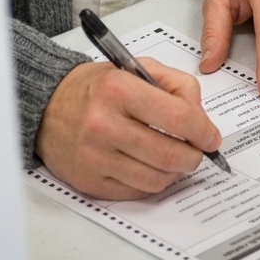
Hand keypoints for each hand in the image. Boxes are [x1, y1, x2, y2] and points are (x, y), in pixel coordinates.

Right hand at [35, 56, 221, 199]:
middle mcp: (105, 124)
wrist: (49, 107)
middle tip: (197, 150)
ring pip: (157, 178)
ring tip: (173, 156)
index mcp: (119, 89)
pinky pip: (137, 191)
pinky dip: (152, 181)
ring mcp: (96, 157)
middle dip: (194, 155)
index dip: (204, 131)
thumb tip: (201, 119)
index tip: (211, 136)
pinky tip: (150, 165)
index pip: (179, 118)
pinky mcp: (90, 182)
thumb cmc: (96, 87)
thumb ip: (177, 85)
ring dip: (175, 171)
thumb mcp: (137, 68)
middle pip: (170, 154)